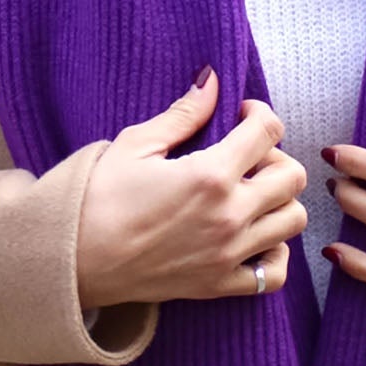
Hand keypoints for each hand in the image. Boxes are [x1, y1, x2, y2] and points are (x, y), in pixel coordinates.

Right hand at [76, 69, 307, 310]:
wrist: (72, 260)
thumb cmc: (96, 198)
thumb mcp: (135, 144)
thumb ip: (183, 114)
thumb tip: (212, 80)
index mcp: (210, 175)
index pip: (268, 131)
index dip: (259, 114)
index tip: (241, 115)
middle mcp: (229, 215)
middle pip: (293, 176)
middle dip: (275, 155)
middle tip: (246, 154)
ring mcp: (228, 254)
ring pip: (293, 220)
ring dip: (280, 200)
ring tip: (250, 193)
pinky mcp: (219, 285)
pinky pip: (273, 274)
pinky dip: (274, 253)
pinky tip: (253, 236)